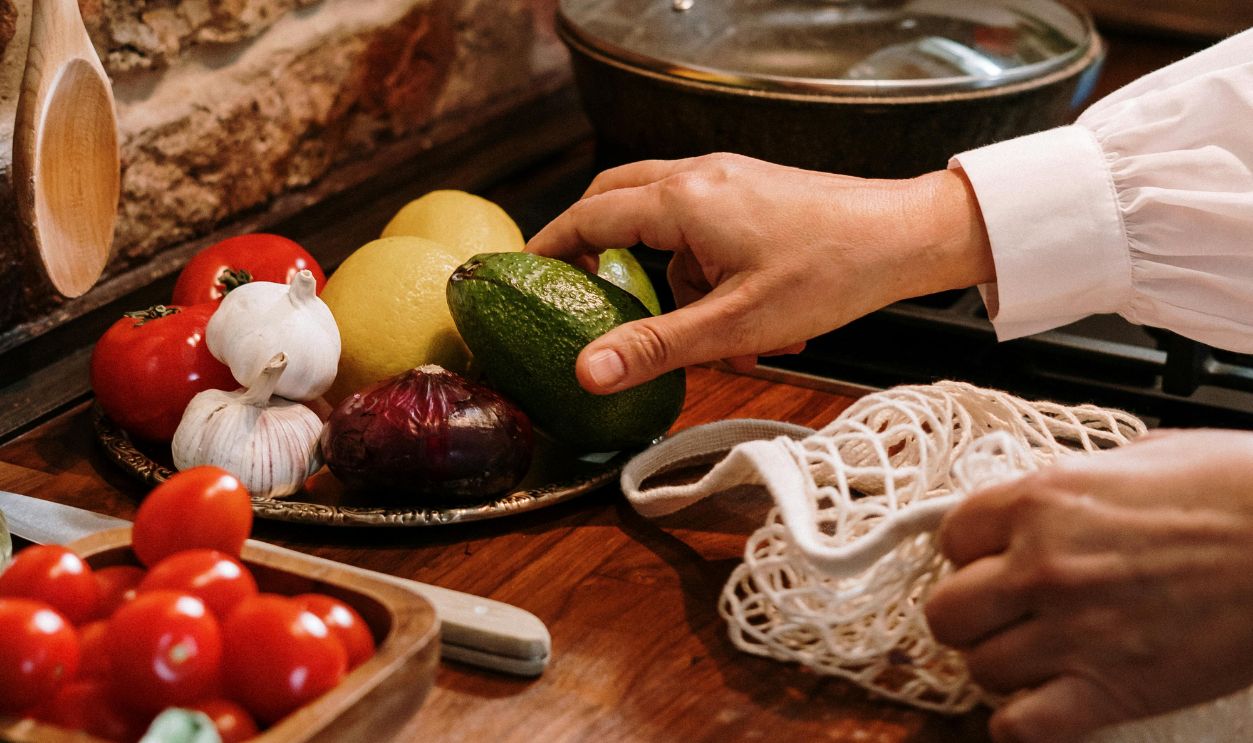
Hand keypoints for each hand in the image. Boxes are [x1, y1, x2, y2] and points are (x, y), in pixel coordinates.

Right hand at [526, 153, 991, 393]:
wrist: (906, 237)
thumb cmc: (831, 273)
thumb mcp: (734, 324)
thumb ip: (655, 345)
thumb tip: (588, 371)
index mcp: (683, 199)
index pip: (588, 216)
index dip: (549, 246)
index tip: (522, 273)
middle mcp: (699, 176)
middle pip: (615, 200)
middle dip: (596, 248)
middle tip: (582, 292)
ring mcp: (728, 179)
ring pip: (664, 222)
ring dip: (670, 279)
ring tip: (712, 338)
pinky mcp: (752, 192)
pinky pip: (703, 228)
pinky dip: (706, 273)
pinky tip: (747, 322)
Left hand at [925, 429, 1252, 742]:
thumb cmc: (1238, 490)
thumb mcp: (1139, 458)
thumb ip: (1074, 486)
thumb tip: (1050, 504)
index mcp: (1040, 501)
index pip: (950, 537)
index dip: (969, 553)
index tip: (990, 559)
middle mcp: (1041, 566)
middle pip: (946, 611)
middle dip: (970, 615)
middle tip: (1003, 612)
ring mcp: (1072, 632)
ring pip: (980, 669)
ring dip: (1001, 666)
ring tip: (1036, 655)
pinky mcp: (1112, 691)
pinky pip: (1021, 726)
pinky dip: (1019, 723)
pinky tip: (1041, 705)